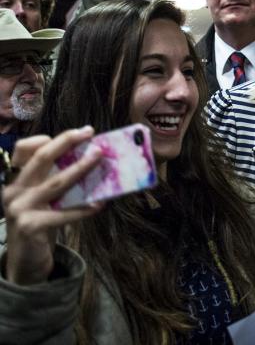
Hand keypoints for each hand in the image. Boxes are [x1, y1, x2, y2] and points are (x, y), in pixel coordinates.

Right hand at [3, 127, 103, 284]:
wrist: (25, 260)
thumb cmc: (41, 223)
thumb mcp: (43, 198)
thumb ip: (55, 180)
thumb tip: (90, 159)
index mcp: (16, 180)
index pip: (24, 149)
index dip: (51, 138)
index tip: (80, 132)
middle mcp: (14, 190)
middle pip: (41, 158)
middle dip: (66, 141)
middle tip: (90, 133)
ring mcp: (20, 208)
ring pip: (56, 182)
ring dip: (81, 168)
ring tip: (99, 158)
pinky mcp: (31, 226)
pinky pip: (64, 213)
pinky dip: (84, 208)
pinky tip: (101, 204)